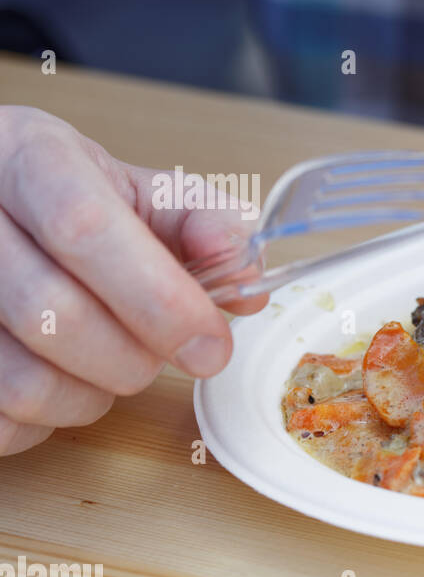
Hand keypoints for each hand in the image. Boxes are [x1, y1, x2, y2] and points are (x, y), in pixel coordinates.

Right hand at [0, 106, 265, 454]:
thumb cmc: (62, 199)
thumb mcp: (133, 189)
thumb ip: (199, 223)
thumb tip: (248, 271)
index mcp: (25, 156)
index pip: (83, 229)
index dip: (159, 300)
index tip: (210, 347)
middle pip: (53, 314)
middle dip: (132, 358)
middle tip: (157, 354)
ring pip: (21, 380)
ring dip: (90, 396)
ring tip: (106, 364)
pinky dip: (44, 419)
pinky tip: (56, 378)